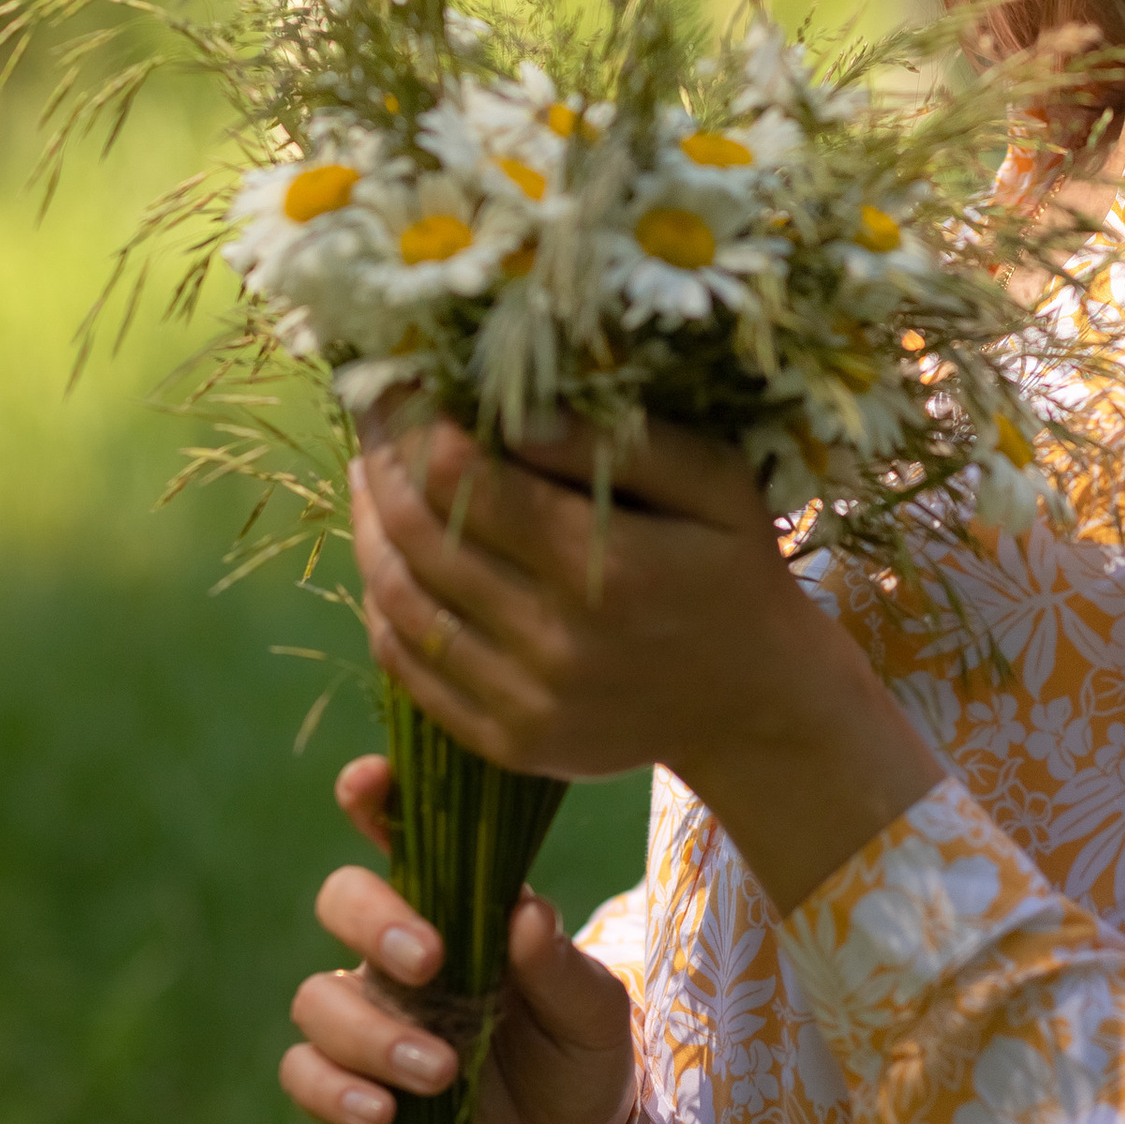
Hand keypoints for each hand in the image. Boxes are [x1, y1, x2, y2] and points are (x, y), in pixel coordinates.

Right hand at [282, 755, 636, 1123]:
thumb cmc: (579, 1057)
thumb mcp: (595, 1014)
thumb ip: (561, 968)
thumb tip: (524, 913)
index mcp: (459, 910)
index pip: (403, 837)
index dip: (375, 799)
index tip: (368, 781)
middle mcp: (399, 955)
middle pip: (342, 900)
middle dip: (374, 923)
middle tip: (430, 962)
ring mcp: (368, 1019)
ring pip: (317, 997)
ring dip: (371, 1033)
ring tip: (439, 1072)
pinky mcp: (350, 1086)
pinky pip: (303, 1073)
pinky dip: (333, 1090)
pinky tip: (384, 1114)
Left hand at [348, 416, 940, 915]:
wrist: (756, 703)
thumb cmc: (735, 573)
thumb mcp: (716, 486)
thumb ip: (623, 444)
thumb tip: (518, 409)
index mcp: (605, 567)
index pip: (464, 479)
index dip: (415, 424)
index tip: (400, 382)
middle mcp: (556, 641)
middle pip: (418, 536)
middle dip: (381, 465)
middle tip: (373, 419)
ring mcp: (526, 700)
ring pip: (400, 602)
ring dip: (368, 531)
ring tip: (371, 480)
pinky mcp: (507, 741)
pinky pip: (410, 668)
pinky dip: (383, 606)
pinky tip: (389, 561)